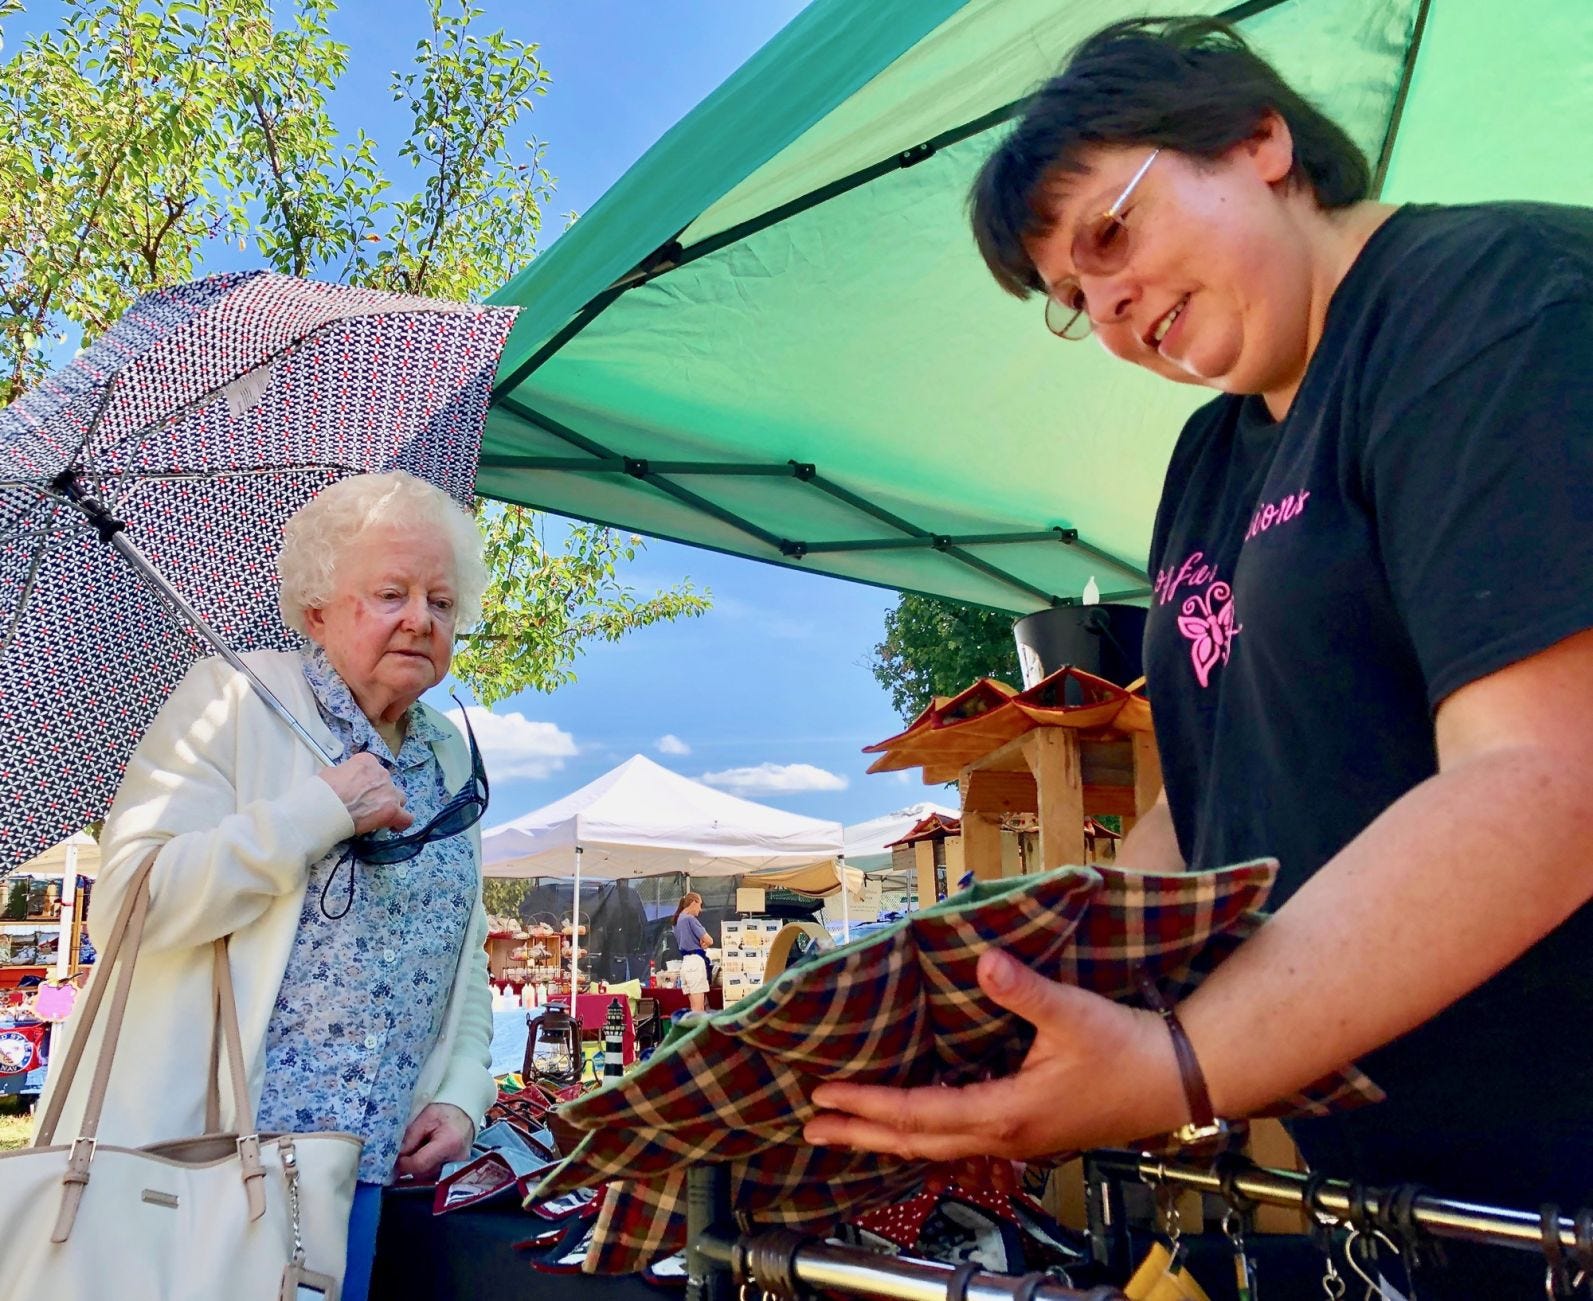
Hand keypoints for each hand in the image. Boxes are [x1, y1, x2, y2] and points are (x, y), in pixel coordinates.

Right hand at [317, 753, 413, 835]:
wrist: (324, 807)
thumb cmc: (322, 791)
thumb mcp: (331, 772)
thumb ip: (344, 774)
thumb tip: (343, 781)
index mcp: (367, 762)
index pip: (373, 770)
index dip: (366, 783)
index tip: (358, 792)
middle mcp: (381, 773)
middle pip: (387, 784)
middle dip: (379, 794)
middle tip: (365, 805)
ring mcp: (389, 792)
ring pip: (399, 798)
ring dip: (391, 805)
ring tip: (378, 816)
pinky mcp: (392, 810)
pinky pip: (406, 817)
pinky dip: (401, 822)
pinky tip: (393, 827)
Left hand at [395, 1102, 473, 1180]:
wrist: (465, 1114)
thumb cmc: (445, 1112)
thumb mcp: (425, 1118)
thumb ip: (410, 1138)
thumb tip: (396, 1157)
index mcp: (448, 1143)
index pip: (420, 1164)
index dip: (403, 1164)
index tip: (395, 1158)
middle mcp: (456, 1160)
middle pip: (423, 1173)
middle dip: (410, 1165)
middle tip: (406, 1150)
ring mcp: (457, 1168)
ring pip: (427, 1177)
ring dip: (417, 1166)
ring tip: (419, 1149)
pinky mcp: (456, 1171)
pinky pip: (434, 1175)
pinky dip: (426, 1167)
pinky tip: (426, 1154)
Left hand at [803, 948, 1187, 1160]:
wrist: (1178, 1078)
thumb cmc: (1127, 1048)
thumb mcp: (1072, 1012)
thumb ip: (1023, 988)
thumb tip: (982, 960)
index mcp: (1006, 1112)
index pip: (919, 1114)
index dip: (868, 1106)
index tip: (825, 1095)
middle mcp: (1003, 1135)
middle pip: (916, 1143)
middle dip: (860, 1134)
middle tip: (810, 1126)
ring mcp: (1015, 1139)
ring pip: (935, 1146)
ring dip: (887, 1137)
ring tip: (847, 1130)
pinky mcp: (1028, 1131)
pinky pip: (959, 1139)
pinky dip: (922, 1132)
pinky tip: (913, 1122)